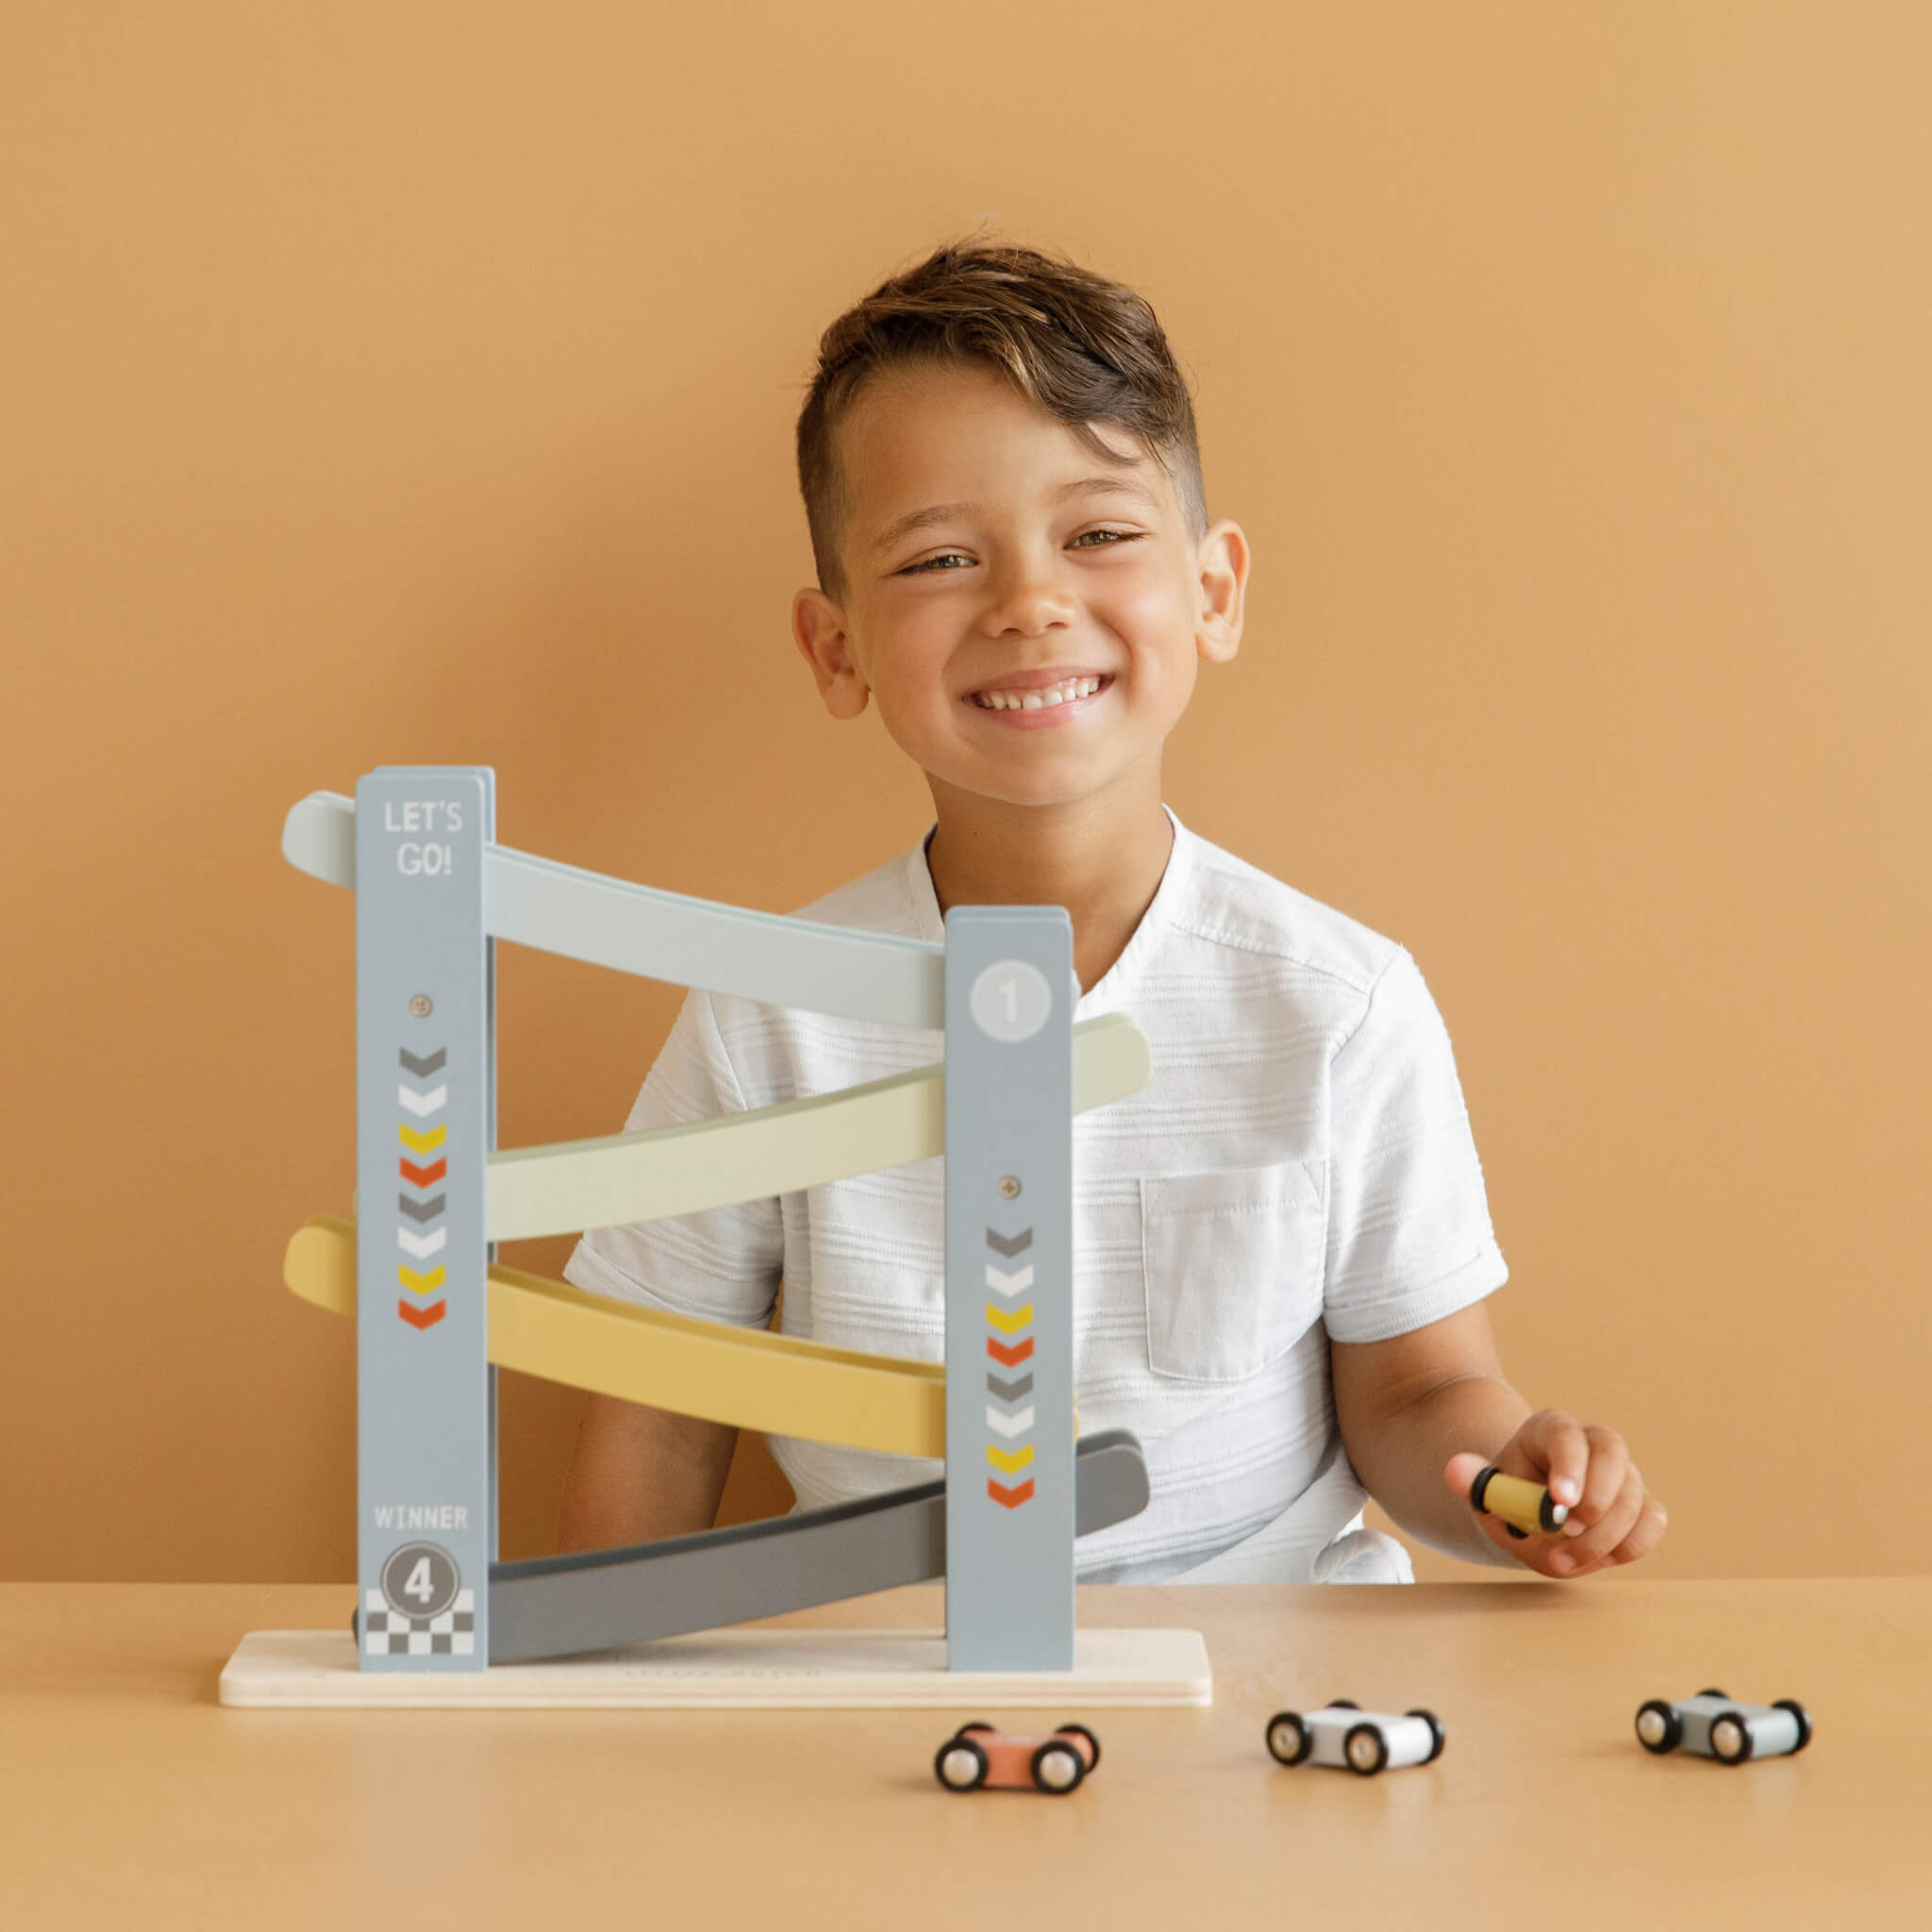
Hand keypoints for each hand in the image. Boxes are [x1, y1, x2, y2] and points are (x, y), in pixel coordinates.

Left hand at [1444, 1411, 1666, 1578]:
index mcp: (1550, 1430)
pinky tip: (1602, 1558)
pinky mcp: (1641, 1503)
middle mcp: (1593, 1443)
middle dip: (1595, 1498)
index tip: (1560, 1502)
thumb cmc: (1510, 1497)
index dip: (1568, 1465)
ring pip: (1633, 1495)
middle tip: (1565, 1530)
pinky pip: (1653, 1519)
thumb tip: (1455, 1470)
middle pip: (1612, 1454)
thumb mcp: (1486, 1489)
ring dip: (1603, 1535)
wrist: (1530, 1514)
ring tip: (1561, 1559)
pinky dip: (1632, 1543)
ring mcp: (1622, 1473)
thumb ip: (1471, 1480)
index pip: (1566, 1434)